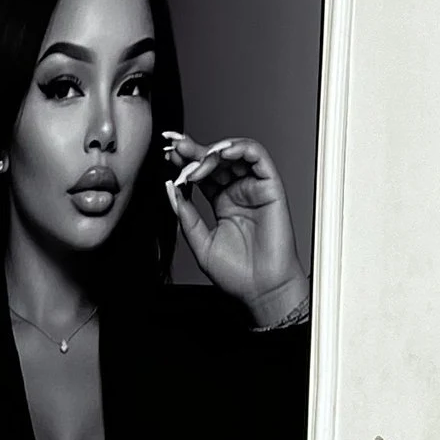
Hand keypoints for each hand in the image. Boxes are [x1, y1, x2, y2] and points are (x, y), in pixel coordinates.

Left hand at [162, 131, 307, 321]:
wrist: (261, 291)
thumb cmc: (237, 274)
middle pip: (216, 160)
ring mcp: (255, 189)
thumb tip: (171, 189)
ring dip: (215, 150)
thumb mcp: (200, 243)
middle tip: (178, 148)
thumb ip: (186, 216)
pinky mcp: (271, 188)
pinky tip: (223, 153)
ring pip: (236, 154)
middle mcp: (238, 192)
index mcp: (222, 202)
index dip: (186, 161)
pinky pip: (259, 158)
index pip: (202, 173)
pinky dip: (241, 149)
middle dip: (195, 151)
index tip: (168, 154)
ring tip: (198, 159)